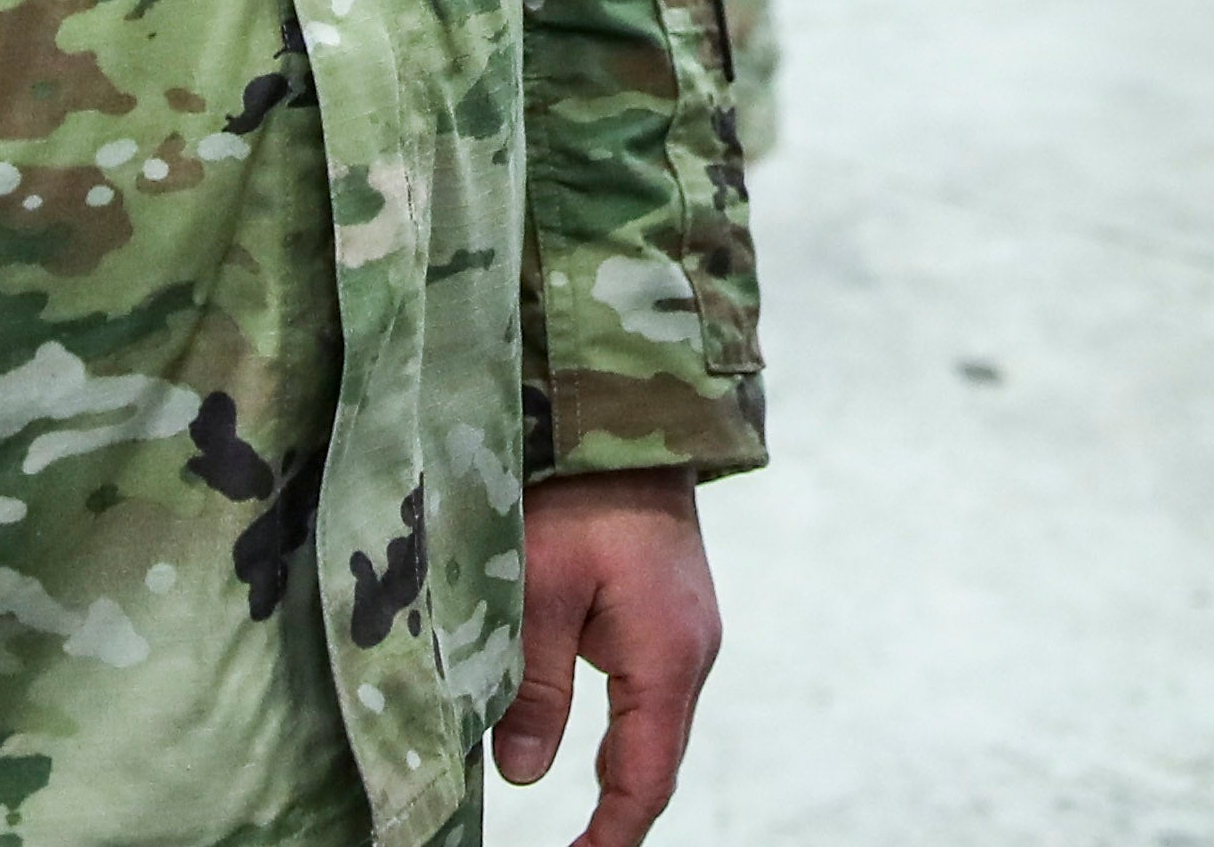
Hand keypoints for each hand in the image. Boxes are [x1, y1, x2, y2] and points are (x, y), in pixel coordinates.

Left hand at [493, 471, 718, 846]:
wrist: (623, 410)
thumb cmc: (574, 491)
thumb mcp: (536, 587)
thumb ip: (532, 684)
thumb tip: (523, 775)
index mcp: (665, 654)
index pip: (643, 777)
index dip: (610, 836)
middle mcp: (689, 650)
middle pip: (652, 759)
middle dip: (613, 815)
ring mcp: (684, 629)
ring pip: (648, 726)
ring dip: (613, 773)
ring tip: (574, 828)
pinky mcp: (667, 610)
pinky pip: (643, 690)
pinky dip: (616, 730)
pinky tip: (583, 749)